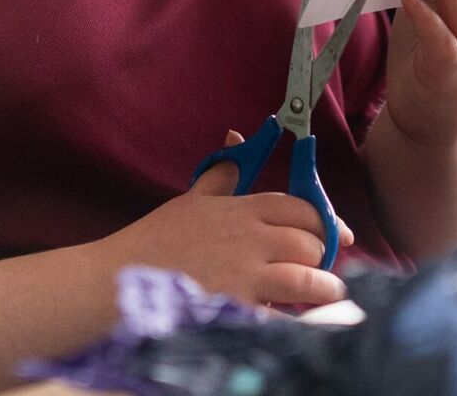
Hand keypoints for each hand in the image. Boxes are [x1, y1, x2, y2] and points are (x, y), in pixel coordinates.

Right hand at [99, 131, 354, 305]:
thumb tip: (238, 136)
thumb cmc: (155, 242)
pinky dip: (301, 319)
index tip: (338, 235)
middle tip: (321, 266)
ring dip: (324, 288)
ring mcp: (245, 278)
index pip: (302, 207)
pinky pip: (285, 317)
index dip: (326, 221)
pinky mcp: (238, 313)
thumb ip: (223, 172)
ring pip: (308, 279)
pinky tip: (304, 321)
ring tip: (327, 294)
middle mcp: (249, 240)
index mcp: (242, 210)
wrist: (119, 283)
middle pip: (310, 242)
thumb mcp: (192, 199)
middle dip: (322, 255)